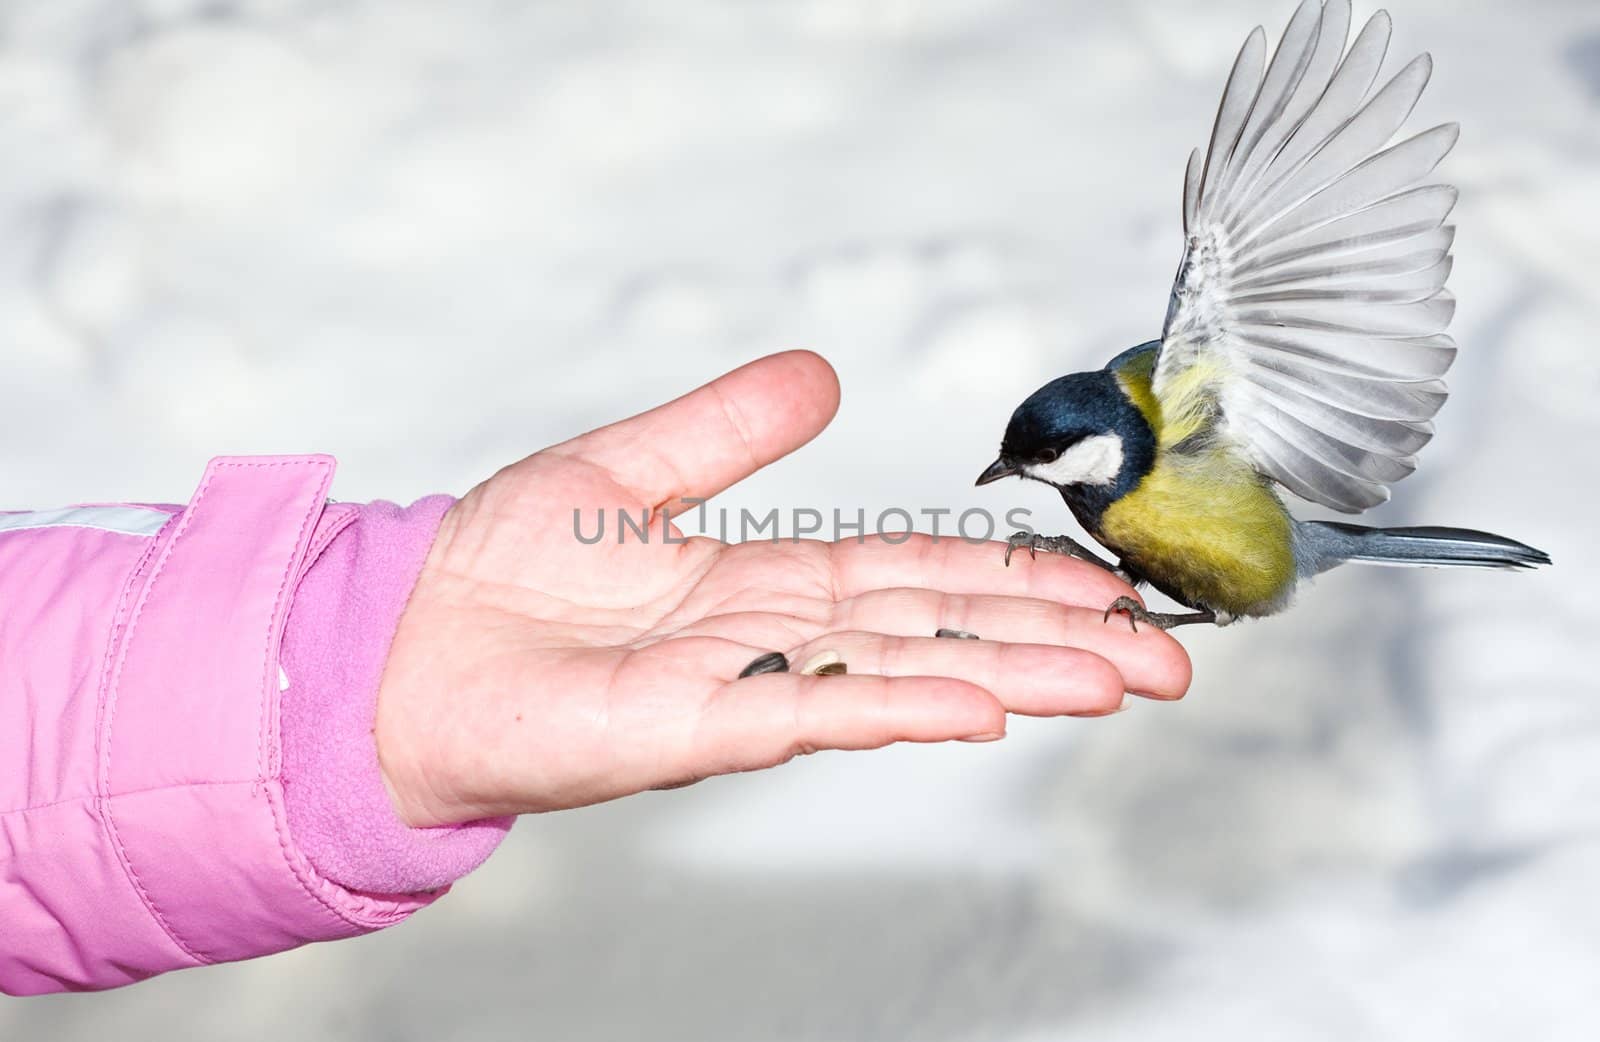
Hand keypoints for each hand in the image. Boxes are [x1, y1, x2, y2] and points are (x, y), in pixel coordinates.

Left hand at [375, 352, 1190, 825]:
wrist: (402, 648)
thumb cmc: (494, 575)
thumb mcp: (625, 468)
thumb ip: (724, 430)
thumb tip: (821, 375)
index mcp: (768, 582)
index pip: (919, 575)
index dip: (1013, 577)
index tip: (1103, 584)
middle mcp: (774, 640)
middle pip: (942, 629)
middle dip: (1057, 640)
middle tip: (1168, 653)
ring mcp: (743, 685)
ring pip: (906, 674)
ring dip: (1018, 675)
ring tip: (1123, 679)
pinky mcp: (693, 724)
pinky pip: (814, 710)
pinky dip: (903, 706)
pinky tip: (984, 705)